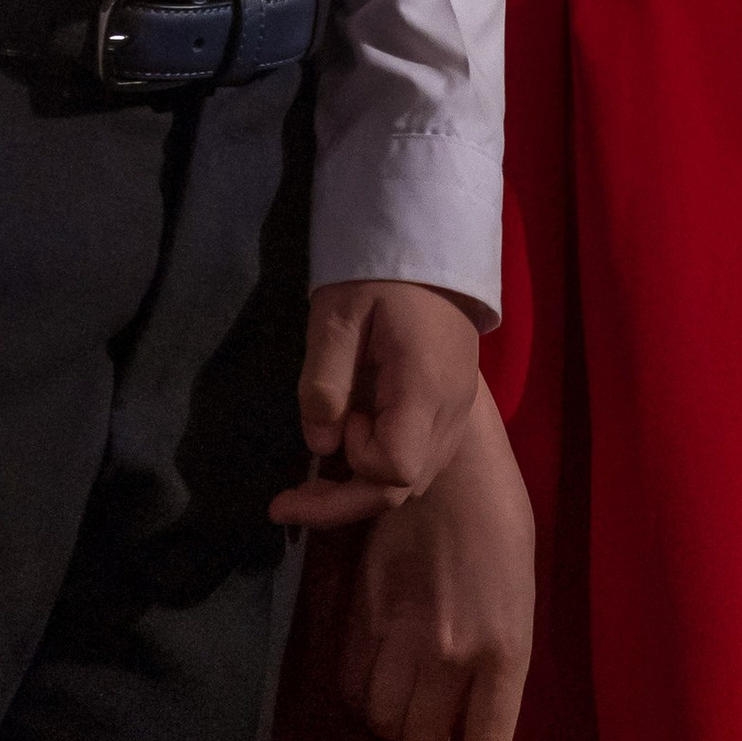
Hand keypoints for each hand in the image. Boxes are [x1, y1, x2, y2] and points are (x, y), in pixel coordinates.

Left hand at [275, 277, 482, 530]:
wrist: (432, 237)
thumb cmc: (381, 271)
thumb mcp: (338, 313)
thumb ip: (325, 380)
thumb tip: (319, 443)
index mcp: (425, 388)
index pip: (396, 468)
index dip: (358, 460)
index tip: (338, 420)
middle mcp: (451, 410)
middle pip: (404, 486)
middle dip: (344, 501)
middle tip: (284, 503)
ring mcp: (457, 409)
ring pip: (414, 479)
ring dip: (363, 486)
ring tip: (314, 479)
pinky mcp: (451, 403)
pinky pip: (421, 456)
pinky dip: (382, 466)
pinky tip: (352, 448)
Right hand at [337, 382, 533, 740]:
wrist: (445, 455)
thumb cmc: (496, 516)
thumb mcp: (518, 590)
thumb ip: (496, 653)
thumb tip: (466, 708)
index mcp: (506, 648)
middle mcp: (453, 653)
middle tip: (428, 722)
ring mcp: (401, 633)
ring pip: (381, 719)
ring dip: (388, 718)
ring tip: (398, 695)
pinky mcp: (359, 612)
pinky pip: (347, 684)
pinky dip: (355, 692)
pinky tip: (368, 674)